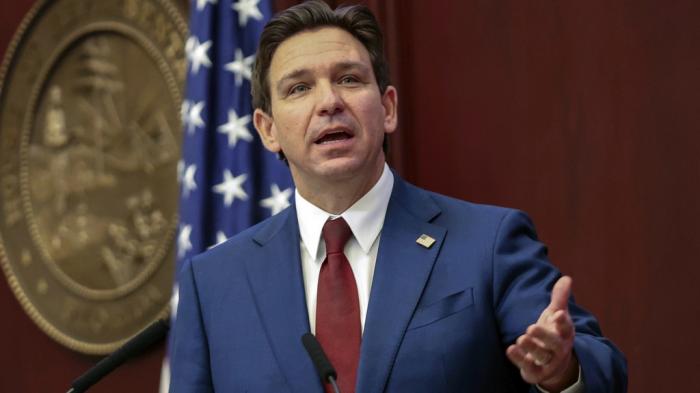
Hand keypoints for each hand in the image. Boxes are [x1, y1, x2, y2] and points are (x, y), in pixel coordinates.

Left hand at [506, 276, 578, 391]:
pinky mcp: (536, 371)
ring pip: (541, 356)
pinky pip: (528, 366)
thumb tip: (566, 278)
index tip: (558, 314)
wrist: (555, 364)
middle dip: (544, 336)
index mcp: (565, 333)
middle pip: (554, 344)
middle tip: (531, 328)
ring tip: (521, 338)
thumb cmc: (554, 333)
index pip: (566, 328)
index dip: (563, 322)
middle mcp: (559, 349)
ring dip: (531, 348)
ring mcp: (548, 362)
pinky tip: (510, 349)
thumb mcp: (556, 315)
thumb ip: (560, 298)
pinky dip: (519, 359)